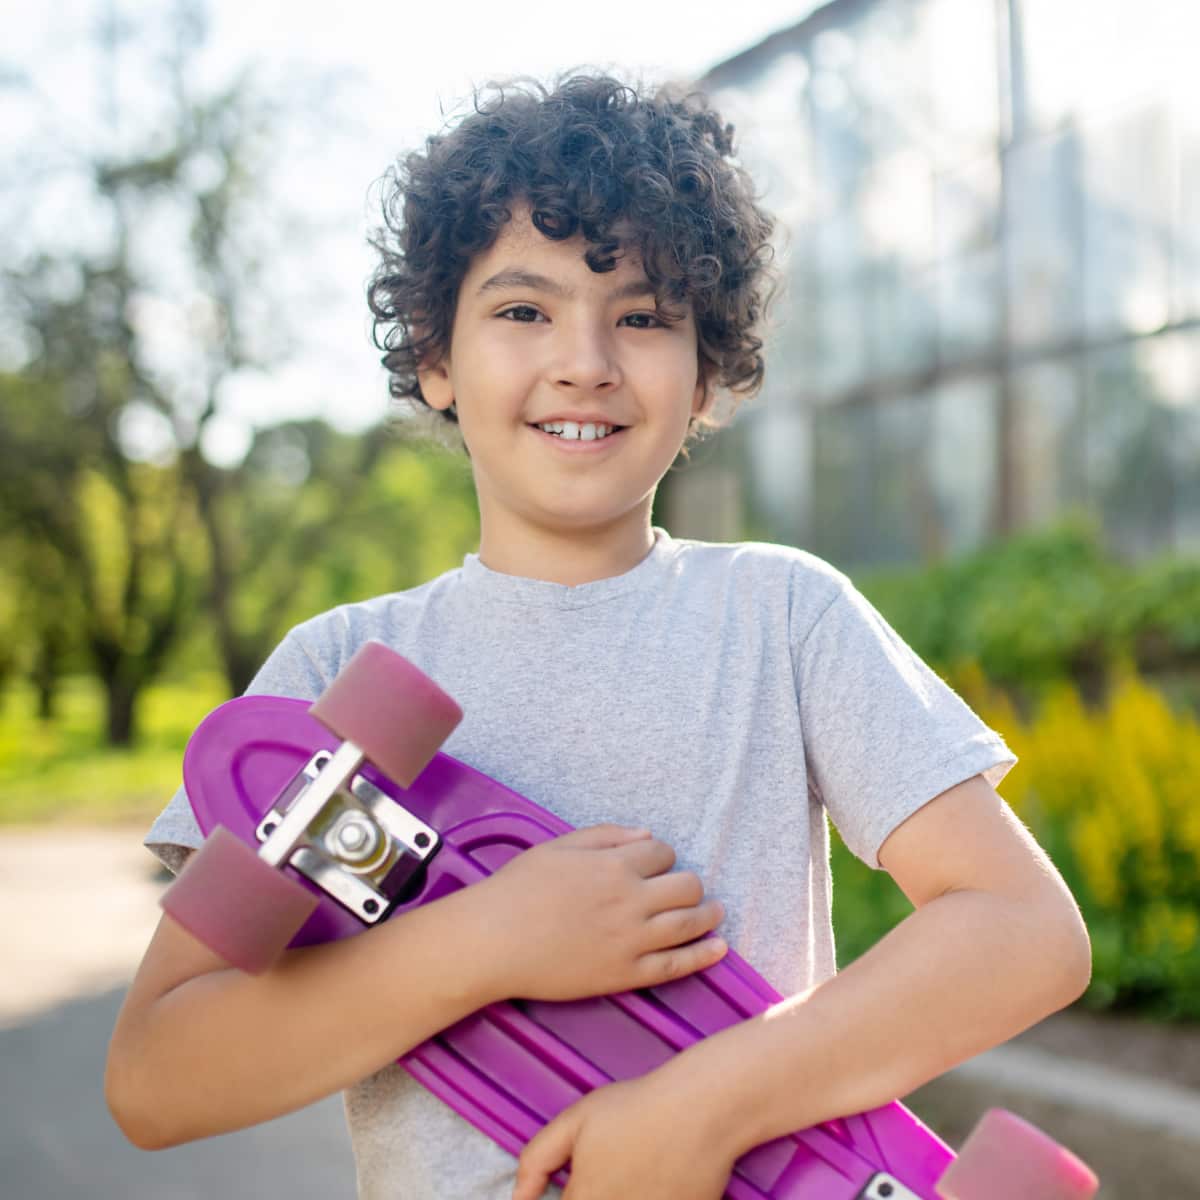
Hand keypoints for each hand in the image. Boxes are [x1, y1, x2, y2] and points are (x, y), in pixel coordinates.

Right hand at [477, 825, 726, 1001]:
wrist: (493, 941)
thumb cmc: (518, 888)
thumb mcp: (558, 846)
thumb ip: (606, 836)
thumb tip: (648, 835)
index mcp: (613, 865)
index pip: (662, 853)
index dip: (662, 857)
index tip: (656, 864)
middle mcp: (631, 900)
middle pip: (686, 886)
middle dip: (689, 884)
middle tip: (684, 889)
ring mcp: (632, 940)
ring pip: (690, 923)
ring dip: (708, 915)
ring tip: (716, 912)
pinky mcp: (626, 974)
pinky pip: (676, 965)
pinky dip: (703, 956)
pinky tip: (719, 949)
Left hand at [512, 1076, 737, 1199]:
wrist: (701, 1111)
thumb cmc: (636, 1109)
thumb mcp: (575, 1121)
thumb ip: (536, 1161)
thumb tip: (518, 1198)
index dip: (559, 1197)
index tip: (571, 1180)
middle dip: (590, 1192)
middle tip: (607, 1169)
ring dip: (619, 1194)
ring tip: (632, 1170)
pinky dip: (648, 1196)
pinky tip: (654, 1177)